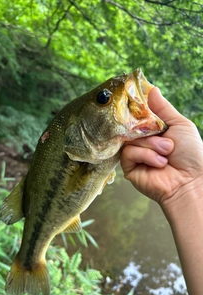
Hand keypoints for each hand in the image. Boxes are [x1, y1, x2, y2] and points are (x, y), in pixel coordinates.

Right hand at [121, 87, 202, 211]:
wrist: (190, 181)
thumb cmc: (191, 154)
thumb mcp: (180, 125)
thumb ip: (164, 108)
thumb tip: (152, 89)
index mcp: (153, 131)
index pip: (138, 116)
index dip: (138, 110)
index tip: (136, 102)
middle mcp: (142, 141)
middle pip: (131, 126)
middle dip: (149, 131)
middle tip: (165, 139)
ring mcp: (135, 155)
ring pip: (130, 139)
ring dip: (151, 145)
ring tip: (166, 154)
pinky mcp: (129, 168)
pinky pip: (128, 153)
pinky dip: (145, 155)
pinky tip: (159, 163)